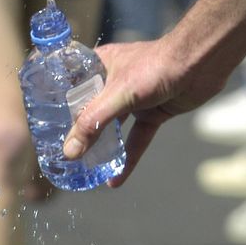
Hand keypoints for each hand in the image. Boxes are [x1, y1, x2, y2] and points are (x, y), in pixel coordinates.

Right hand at [61, 37, 225, 186]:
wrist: (200, 64)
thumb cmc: (156, 66)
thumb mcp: (118, 95)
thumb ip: (93, 123)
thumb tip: (71, 151)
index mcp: (99, 65)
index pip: (71, 88)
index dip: (58, 108)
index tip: (45, 129)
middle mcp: (113, 81)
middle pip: (91, 111)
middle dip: (80, 134)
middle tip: (65, 156)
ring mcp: (134, 98)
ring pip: (113, 128)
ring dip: (103, 149)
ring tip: (87, 171)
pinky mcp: (153, 112)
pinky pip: (136, 139)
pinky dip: (128, 158)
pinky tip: (115, 180)